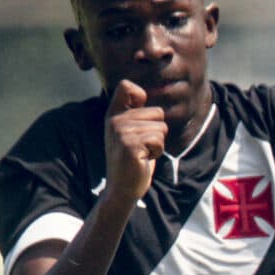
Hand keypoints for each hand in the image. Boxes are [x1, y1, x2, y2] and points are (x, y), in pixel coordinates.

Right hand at [103, 80, 164, 201]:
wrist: (122, 188)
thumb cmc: (133, 159)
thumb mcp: (130, 132)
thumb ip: (136, 113)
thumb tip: (148, 92)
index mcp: (113, 114)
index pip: (126, 86)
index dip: (141, 96)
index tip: (140, 116)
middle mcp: (115, 120)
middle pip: (157, 112)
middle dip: (157, 132)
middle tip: (141, 146)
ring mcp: (121, 132)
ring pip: (161, 128)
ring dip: (157, 143)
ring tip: (141, 153)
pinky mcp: (130, 145)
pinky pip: (159, 140)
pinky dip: (157, 152)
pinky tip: (143, 159)